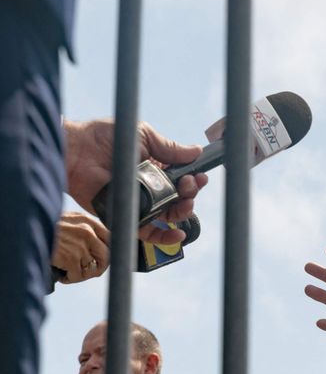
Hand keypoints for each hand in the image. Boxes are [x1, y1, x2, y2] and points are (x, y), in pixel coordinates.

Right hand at [51, 212, 110, 283]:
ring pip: (91, 269)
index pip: (111, 238)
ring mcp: (80, 245)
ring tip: (68, 272)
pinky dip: (70, 279)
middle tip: (86, 272)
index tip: (101, 260)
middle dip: (98, 268)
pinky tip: (62, 275)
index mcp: (88, 221)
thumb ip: (85, 228)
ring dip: (80, 274)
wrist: (27, 229)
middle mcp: (88, 232)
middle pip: (107, 257)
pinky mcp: (71, 258)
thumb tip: (98, 247)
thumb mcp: (69, 220)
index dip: (108, 252)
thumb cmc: (45, 227)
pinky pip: (78, 276)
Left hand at [63, 118, 208, 243]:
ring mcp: (140, 202)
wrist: (78, 150)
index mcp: (156, 168)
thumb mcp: (145, 136)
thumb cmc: (107, 138)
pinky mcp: (127, 215)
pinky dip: (165, 236)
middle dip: (191, 193)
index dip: (194, 179)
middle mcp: (150, 187)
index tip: (199, 176)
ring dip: (184, 211)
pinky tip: (178, 233)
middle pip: (180, 198)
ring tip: (186, 201)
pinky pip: (148, 232)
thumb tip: (196, 151)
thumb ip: (170, 148)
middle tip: (190, 184)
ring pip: (169, 214)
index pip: (182, 179)